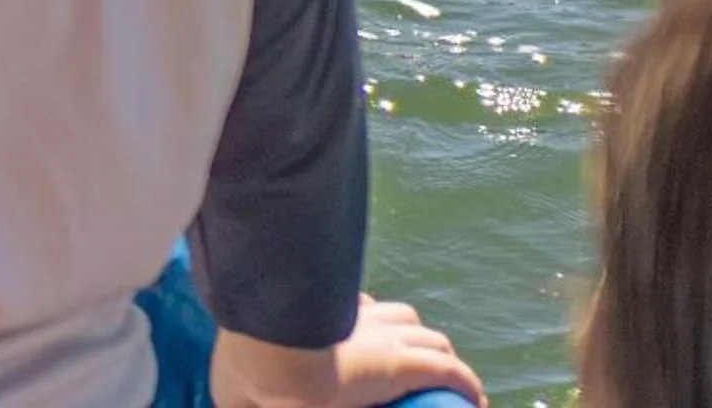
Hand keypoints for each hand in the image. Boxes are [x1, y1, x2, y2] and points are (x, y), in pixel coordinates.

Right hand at [212, 302, 485, 407]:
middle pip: (400, 318)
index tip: (364, 345)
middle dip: (409, 337)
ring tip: (439, 381)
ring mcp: (382, 340)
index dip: (368, 325)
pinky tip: (475, 399)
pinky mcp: (403, 365)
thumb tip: (236, 405)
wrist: (272, 367)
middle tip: (409, 364)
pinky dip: (465, 384)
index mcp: (321, 320)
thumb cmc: (251, 373)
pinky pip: (448, 371)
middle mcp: (357, 320)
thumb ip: (242, 397)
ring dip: (436, 356)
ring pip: (428, 338)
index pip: (359, 312)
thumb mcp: (236, 389)